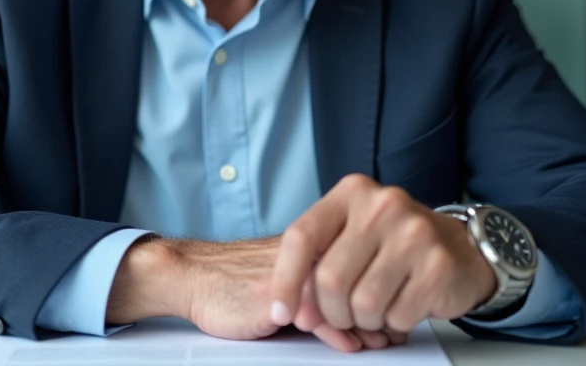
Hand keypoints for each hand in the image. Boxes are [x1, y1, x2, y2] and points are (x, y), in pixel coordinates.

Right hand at [106, 236, 396, 349]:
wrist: (194, 277)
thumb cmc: (237, 281)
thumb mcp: (287, 283)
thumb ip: (322, 293)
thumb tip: (367, 320)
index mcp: (311, 243)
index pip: (360, 262)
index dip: (380, 293)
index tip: (391, 318)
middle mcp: (305, 253)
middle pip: (357, 280)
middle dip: (377, 313)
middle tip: (388, 337)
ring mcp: (291, 273)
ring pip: (343, 298)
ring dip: (362, 325)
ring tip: (371, 342)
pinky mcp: (275, 296)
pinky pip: (317, 317)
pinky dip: (336, 335)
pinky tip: (347, 343)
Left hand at [270, 175, 497, 336]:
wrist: (461, 247)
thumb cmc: (392, 245)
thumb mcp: (351, 234)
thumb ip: (316, 263)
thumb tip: (292, 312)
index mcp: (352, 192)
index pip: (303, 236)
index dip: (285, 280)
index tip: (280, 312)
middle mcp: (383, 205)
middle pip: (331, 278)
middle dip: (332, 311)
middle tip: (343, 315)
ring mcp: (414, 233)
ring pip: (364, 304)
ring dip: (365, 320)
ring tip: (377, 308)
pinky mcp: (438, 265)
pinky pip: (397, 316)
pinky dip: (394, 323)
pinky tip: (403, 305)